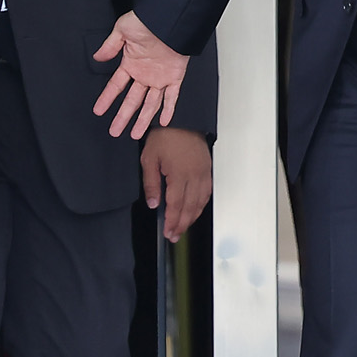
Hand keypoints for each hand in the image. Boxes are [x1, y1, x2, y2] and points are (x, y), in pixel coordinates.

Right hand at [93, 11, 188, 138]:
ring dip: (142, 119)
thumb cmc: (148, 20)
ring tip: (135, 134)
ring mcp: (160, 77)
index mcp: (131, 63)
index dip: (107, 98)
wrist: (171, 18)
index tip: (98, 110)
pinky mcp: (175, 77)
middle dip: (123, 117)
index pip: (116, 86)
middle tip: (114, 131)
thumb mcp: (122, 29)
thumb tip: (98, 58)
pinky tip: (163, 121)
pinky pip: (172, 96)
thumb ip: (110, 46)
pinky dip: (168, 109)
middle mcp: (144, 73)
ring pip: (150, 104)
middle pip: (132, 101)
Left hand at [141, 127, 211, 241]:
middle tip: (175, 236)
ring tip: (183, 227)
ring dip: (192, 217)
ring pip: (200, 202)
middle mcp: (194, 177)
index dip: (172, 221)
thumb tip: (154, 204)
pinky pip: (207, 192)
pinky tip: (195, 210)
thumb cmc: (164, 137)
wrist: (182, 120)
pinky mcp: (207, 170)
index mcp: (179, 175)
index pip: (176, 205)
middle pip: (190, 208)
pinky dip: (201, 205)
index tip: (168, 232)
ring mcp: (203, 173)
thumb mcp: (149, 159)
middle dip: (182, 224)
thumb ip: (151, 183)